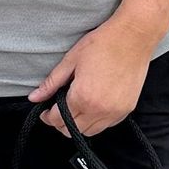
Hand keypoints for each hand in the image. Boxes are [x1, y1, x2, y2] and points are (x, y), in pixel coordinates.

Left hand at [27, 14, 159, 137]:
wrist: (133, 36)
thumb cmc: (102, 44)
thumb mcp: (71, 60)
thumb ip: (52, 83)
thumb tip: (34, 97)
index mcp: (83, 97)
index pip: (58, 120)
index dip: (47, 117)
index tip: (45, 111)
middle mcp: (100, 110)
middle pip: (72, 130)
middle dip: (60, 122)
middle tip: (57, 109)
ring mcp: (115, 112)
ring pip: (90, 132)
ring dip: (79, 124)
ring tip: (75, 108)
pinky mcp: (127, 109)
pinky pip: (106, 125)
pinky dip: (96, 121)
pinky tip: (92, 106)